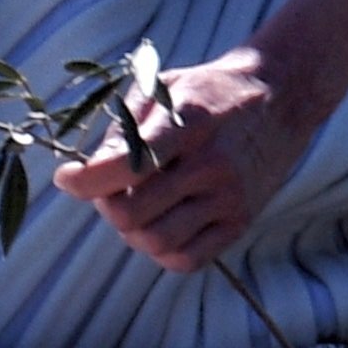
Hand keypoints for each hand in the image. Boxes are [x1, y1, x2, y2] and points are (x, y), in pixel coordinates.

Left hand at [48, 47, 321, 273]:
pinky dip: (160, 249)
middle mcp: (211, 165)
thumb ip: (124, 127)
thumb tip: (88, 171)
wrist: (281, 98)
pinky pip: (186, 260)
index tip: (66, 178)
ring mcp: (229, 199)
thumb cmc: (210, 91)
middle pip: (132, 213)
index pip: (125, 166)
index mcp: (189, 123)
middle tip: (106, 187)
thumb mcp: (164, 87)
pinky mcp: (240, 223)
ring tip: (134, 203)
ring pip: (155, 242)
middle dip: (105, 204)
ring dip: (131, 230)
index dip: (84, 180)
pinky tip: (159, 221)